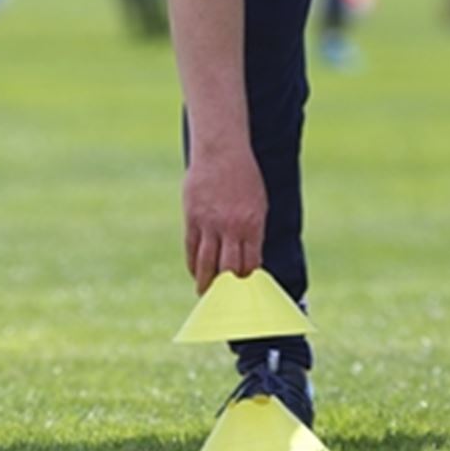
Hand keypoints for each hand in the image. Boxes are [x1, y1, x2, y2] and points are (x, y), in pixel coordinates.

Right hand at [183, 149, 266, 293]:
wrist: (221, 150)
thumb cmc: (244, 176)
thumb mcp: (258, 203)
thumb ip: (253, 230)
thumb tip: (249, 258)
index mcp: (252, 224)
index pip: (250, 263)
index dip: (247, 280)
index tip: (245, 291)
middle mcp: (231, 227)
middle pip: (228, 268)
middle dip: (227, 288)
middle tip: (224, 301)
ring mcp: (209, 223)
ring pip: (206, 262)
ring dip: (206, 282)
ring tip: (205, 293)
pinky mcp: (192, 217)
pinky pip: (191, 247)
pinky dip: (193, 263)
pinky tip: (194, 271)